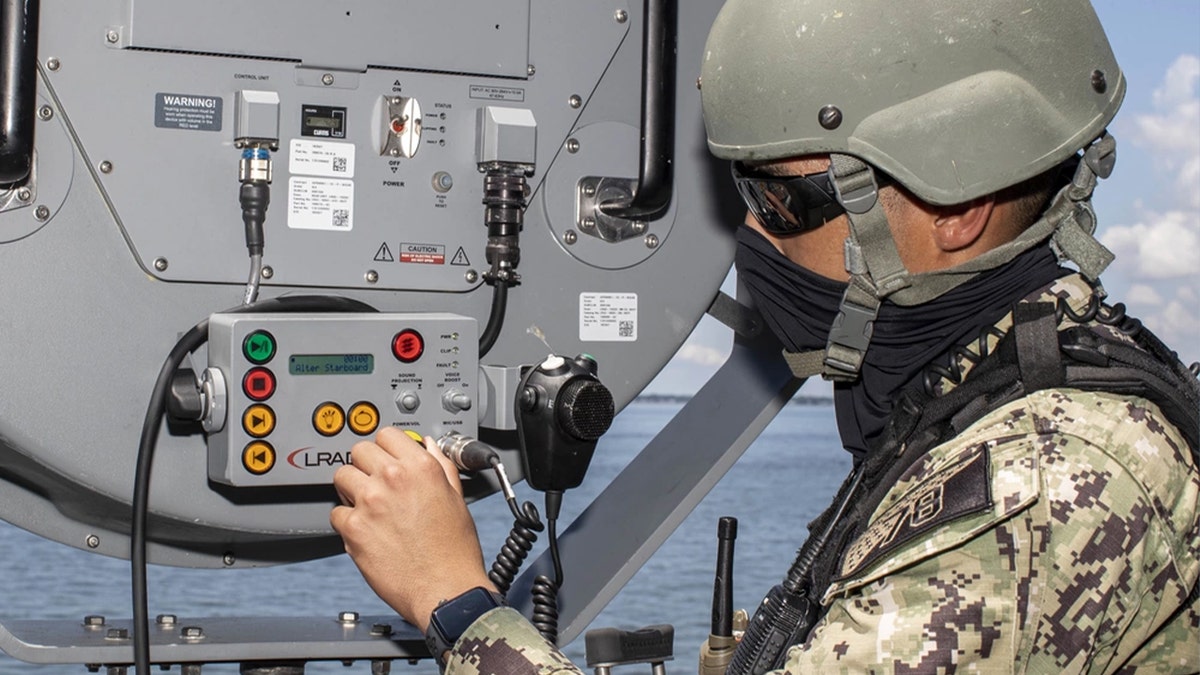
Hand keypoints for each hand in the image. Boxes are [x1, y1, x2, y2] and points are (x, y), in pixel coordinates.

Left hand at [330, 427, 496, 629]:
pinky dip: (346, 521)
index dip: (387, 447)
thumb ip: (440, 466)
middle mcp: (393, 479)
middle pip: (360, 451)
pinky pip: (336, 513)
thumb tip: (428, 446)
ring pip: (342, 476)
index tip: (386, 457)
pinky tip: (364, 530)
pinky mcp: (353, 529)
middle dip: (366, 465)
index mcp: (421, 467)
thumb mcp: (457, 498)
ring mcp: (370, 502)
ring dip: (351, 488)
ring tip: (366, 505)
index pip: (387, 434)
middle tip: (375, 482)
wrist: (445, 589)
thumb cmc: (455, 551)